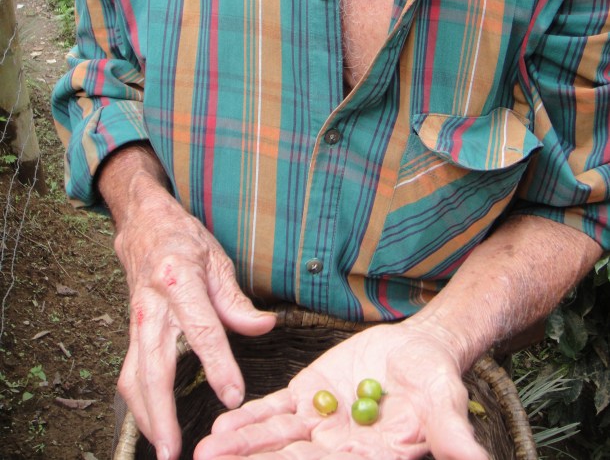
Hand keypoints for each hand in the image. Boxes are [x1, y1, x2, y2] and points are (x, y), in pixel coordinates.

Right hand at [101, 149, 275, 459]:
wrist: (143, 226)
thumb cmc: (183, 239)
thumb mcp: (217, 258)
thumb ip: (236, 299)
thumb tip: (264, 327)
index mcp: (178, 280)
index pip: (202, 330)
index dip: (218, 366)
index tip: (233, 396)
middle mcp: (152, 306)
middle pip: (155, 366)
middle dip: (164, 411)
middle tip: (176, 448)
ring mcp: (136, 321)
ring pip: (135, 377)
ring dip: (147, 417)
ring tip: (165, 448)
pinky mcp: (130, 333)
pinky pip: (130, 374)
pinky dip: (139, 405)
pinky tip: (154, 425)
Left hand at [194, 322, 488, 459]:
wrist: (419, 348)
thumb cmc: (437, 379)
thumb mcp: (446, 404)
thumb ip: (453, 437)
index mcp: (372, 458)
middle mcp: (339, 448)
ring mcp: (320, 424)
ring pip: (276, 439)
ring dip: (241, 445)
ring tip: (207, 452)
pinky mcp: (308, 397)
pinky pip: (275, 410)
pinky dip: (250, 418)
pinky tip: (223, 427)